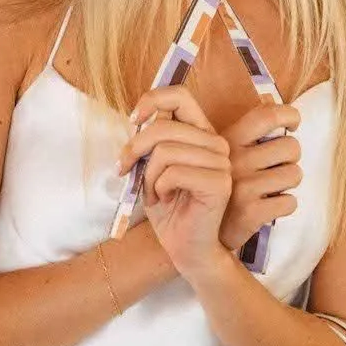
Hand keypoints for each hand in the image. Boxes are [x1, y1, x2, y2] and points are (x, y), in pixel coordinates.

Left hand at [116, 88, 232, 284]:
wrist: (186, 249)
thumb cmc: (169, 208)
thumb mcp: (152, 168)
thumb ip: (151, 142)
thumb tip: (138, 120)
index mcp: (201, 134)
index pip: (180, 96)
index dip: (152, 100)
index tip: (133, 120)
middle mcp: (215, 144)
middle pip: (163, 127)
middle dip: (135, 149)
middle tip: (125, 170)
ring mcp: (220, 163)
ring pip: (165, 151)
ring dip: (148, 177)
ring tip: (154, 193)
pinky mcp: (219, 183)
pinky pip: (173, 173)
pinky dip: (158, 188)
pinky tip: (165, 200)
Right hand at [219, 102, 302, 252]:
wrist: (197, 233)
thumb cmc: (214, 186)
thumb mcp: (219, 152)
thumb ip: (244, 126)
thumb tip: (269, 97)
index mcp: (227, 141)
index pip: (267, 115)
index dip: (289, 114)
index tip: (294, 123)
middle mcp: (235, 160)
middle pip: (291, 146)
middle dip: (291, 157)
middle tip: (276, 166)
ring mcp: (243, 187)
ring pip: (295, 174)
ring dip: (288, 183)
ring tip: (272, 187)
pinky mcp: (251, 213)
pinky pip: (290, 202)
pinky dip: (285, 206)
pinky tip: (270, 207)